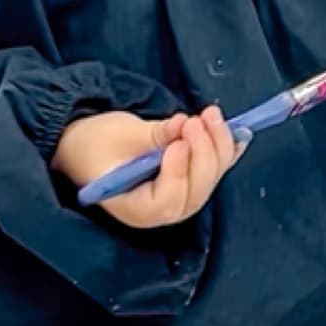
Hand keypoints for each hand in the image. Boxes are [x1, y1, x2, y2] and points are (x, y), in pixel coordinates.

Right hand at [52, 105, 242, 229]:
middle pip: (195, 191)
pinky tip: (240, 133)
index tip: (179, 141)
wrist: (85, 145)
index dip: (178, 173)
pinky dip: (227, 150)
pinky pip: (214, 168)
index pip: (167, 201)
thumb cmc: (93, 145)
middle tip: (199, 119)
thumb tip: (185, 124)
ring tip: (211, 115)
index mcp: (135, 208)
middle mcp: (162, 210)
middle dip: (203, 153)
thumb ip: (154, 135)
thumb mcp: (117, 135)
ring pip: (209, 179)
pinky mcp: (188, 178)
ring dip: (217, 146)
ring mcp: (179, 195)